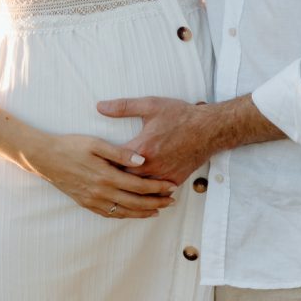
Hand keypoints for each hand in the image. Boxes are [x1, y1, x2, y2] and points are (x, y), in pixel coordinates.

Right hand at [18, 133, 176, 218]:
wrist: (46, 158)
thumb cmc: (72, 145)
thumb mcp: (96, 142)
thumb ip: (120, 153)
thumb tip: (142, 160)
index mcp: (106, 176)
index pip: (139, 185)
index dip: (157, 187)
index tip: (171, 186)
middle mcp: (101, 192)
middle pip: (135, 202)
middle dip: (156, 202)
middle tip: (172, 201)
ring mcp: (93, 200)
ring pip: (124, 211)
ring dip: (143, 212)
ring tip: (158, 211)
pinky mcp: (86, 203)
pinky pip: (110, 214)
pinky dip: (125, 215)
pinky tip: (133, 213)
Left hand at [97, 97, 211, 185]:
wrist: (208, 128)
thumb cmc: (180, 115)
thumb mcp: (150, 105)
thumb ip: (123, 106)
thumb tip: (100, 106)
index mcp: (141, 148)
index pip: (114, 161)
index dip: (102, 163)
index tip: (92, 164)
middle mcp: (151, 166)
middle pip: (124, 179)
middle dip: (112, 179)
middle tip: (99, 180)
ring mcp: (163, 175)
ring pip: (140, 190)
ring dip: (129, 189)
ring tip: (115, 190)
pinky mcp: (175, 180)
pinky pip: (157, 192)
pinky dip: (148, 193)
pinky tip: (139, 195)